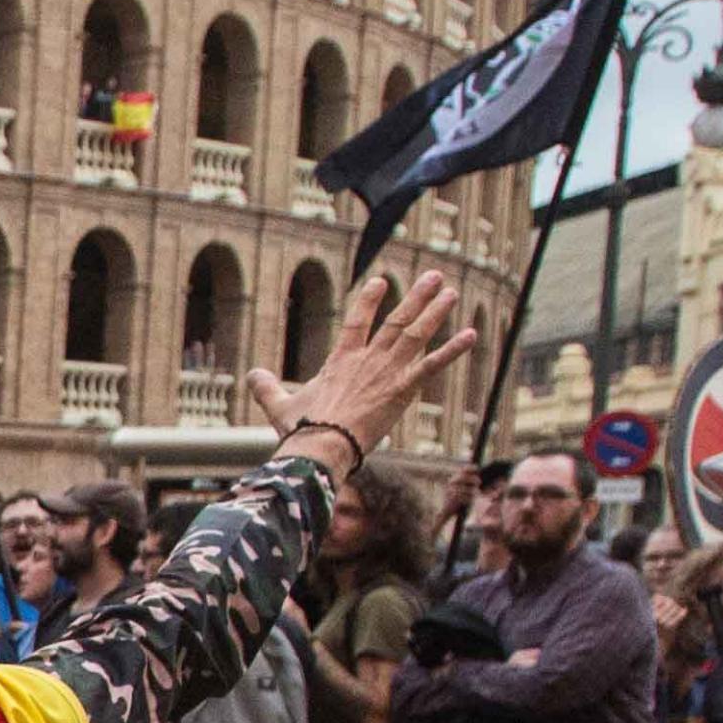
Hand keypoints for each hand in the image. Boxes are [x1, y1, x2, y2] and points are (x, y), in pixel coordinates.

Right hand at [246, 268, 474, 468]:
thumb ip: (266, 387)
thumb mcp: (279, 405)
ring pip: (416, 333)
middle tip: (433, 277)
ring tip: (451, 292)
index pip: (357, 321)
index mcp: (341, 360)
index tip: (381, 282)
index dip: (370, 301)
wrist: (322, 444)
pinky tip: (471, 334)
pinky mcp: (404, 388)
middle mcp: (368, 359)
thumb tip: (252, 375)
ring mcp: (388, 371)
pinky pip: (433, 364)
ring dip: (436, 311)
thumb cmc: (301, 428)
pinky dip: (453, 349)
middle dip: (416, 297)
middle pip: (396, 320)